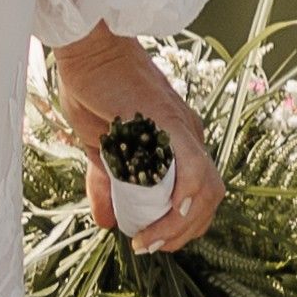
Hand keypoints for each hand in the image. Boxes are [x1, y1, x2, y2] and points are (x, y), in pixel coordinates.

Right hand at [62, 29, 220, 250]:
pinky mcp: (171, 125)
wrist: (87, 50)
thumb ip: (107, 184)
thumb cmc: (92, 89)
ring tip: (149, 239)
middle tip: (149, 246)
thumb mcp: (99, 149)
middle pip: (208, 199)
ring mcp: (184, 131)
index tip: (149, 240)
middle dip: (182, 233)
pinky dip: (184, 199)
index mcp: (178, 143)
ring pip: (206, 190)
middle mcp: (189, 138)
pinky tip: (163, 216)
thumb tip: (108, 221)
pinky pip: (193, 170)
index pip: (196, 196)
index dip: (179, 226)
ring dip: (180, 224)